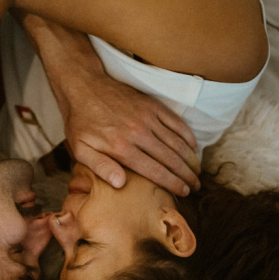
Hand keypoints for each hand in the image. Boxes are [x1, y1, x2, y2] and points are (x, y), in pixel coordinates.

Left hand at [60, 73, 200, 194]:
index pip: (156, 171)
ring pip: (177, 142)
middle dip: (187, 175)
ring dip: (191, 159)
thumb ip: (101, 167)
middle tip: (196, 186)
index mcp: (123, 148)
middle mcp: (139, 133)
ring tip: (198, 171)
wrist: (84, 87)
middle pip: (171, 159)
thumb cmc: (80, 122)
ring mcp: (148, 118)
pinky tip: (194, 147)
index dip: (173, 184)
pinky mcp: (152, 105)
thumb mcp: (80, 149)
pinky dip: (188, 136)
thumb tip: (120, 184)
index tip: (184, 192)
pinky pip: (176, 123)